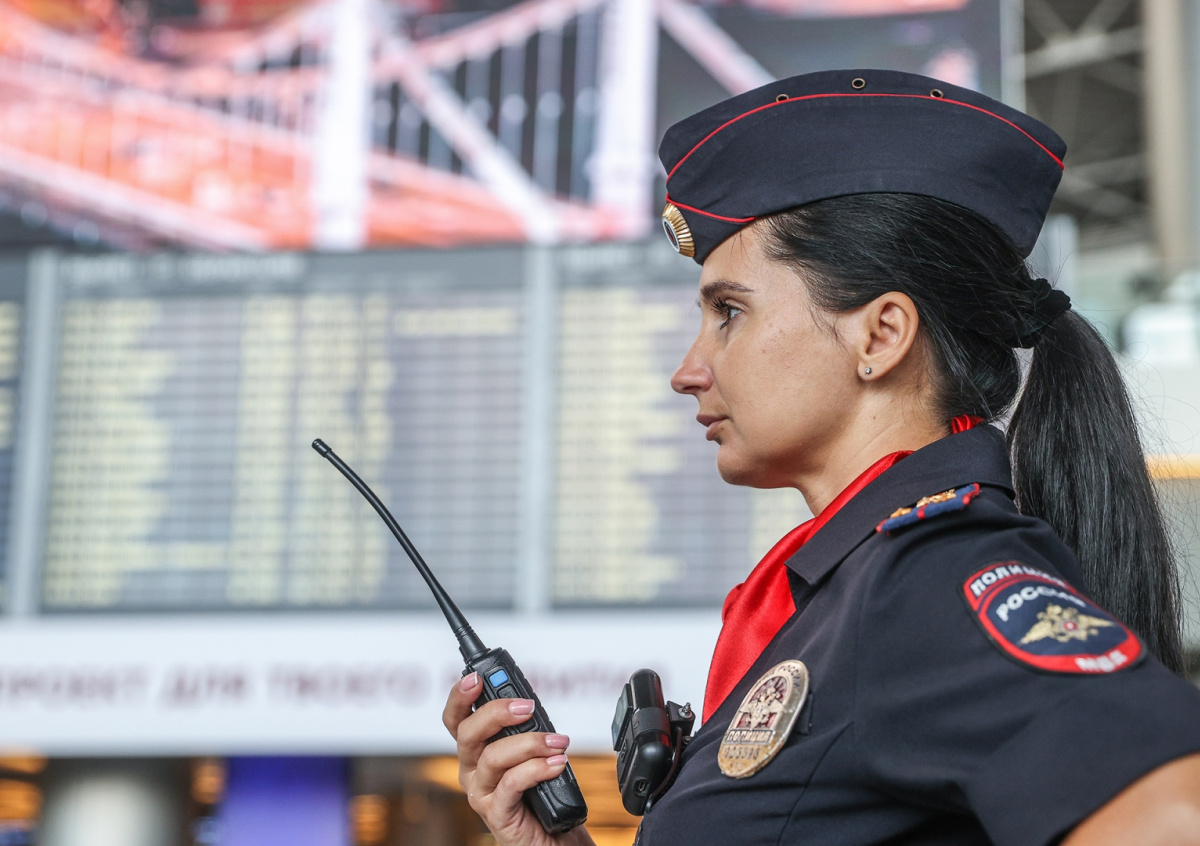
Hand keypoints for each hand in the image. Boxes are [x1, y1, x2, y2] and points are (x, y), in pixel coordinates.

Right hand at [443, 672, 595, 845]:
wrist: (553, 838)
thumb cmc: (542, 792)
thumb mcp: (530, 752)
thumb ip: (523, 728)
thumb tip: (529, 703)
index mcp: (476, 751)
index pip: (456, 719)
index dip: (460, 696)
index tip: (476, 677)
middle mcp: (472, 771)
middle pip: (468, 733)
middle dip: (497, 712)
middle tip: (528, 707)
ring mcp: (482, 794)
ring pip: (493, 758)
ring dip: (529, 743)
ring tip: (558, 741)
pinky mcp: (497, 814)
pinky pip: (512, 784)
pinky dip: (536, 769)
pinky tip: (556, 764)